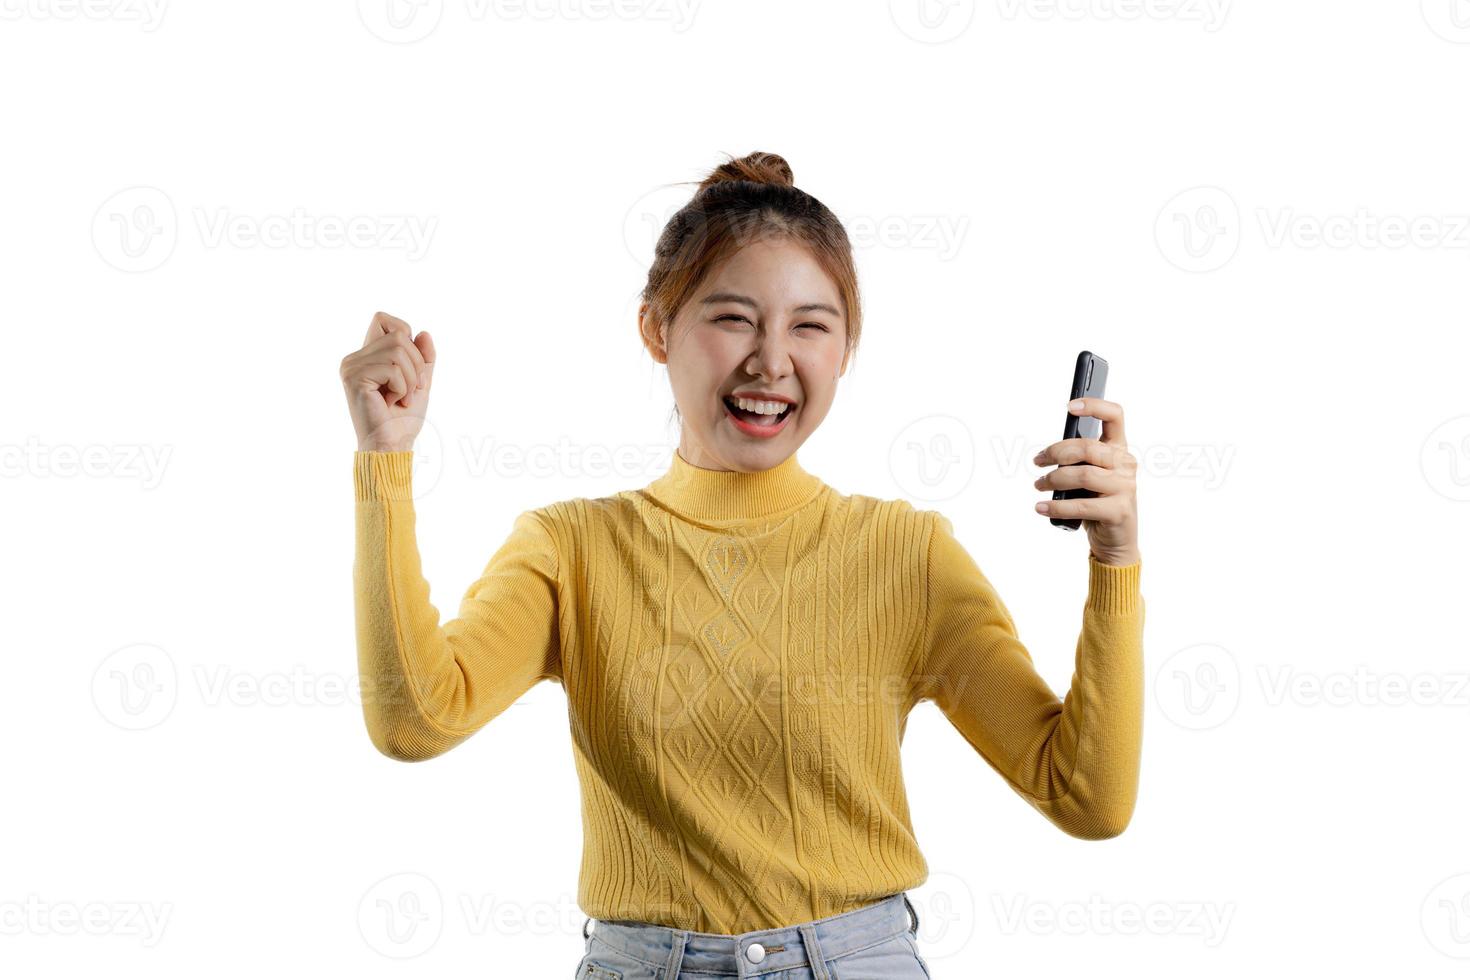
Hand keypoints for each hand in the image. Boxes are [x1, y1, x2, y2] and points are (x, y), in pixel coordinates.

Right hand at [339, 311, 435, 451]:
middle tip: (409, 390)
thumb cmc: (402, 420)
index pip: (383, 319)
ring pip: (398, 350)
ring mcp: (351, 367)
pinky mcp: (354, 379)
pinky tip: (392, 403)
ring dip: (410, 379)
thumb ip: (423, 358)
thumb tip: (423, 332)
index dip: (405, 335)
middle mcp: (354, 358)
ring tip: (400, 398)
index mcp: (365, 356)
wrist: (392, 446)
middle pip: (398, 335)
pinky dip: (402, 388)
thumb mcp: (419, 382)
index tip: (410, 367)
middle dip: (416, 364)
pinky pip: (393, 369)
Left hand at [1032, 397, 1139, 565]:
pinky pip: (1081, 505)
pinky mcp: (1118, 511)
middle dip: (1056, 452)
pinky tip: (1041, 507)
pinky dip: (1056, 506)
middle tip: (1038, 462)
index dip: (1094, 406)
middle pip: (1088, 447)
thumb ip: (1079, 460)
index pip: (1115, 416)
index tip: (1070, 406)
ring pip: (1082, 474)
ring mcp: (1125, 487)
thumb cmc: (1097, 502)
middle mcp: (1126, 464)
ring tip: (1039, 485)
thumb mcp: (1089, 476)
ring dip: (1053, 479)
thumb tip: (1048, 454)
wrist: (1115, 540)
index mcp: (1119, 449)